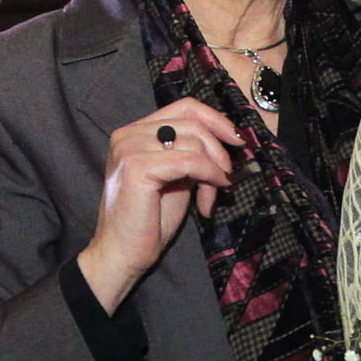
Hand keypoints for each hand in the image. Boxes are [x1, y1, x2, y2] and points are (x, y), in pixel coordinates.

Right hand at [75, 101, 238, 310]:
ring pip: (194, 140)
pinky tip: (209, 199)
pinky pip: (190, 161)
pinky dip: (208, 176)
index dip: (216, 119)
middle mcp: (128, 134)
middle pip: (193, 122)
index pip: (185, 106)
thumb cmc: (149, 220)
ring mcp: (129, 148)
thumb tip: (226, 139)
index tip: (237, 141)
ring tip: (209, 199)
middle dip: (218, 152)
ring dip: (213, 171)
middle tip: (224, 182)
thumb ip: (191, 153)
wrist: (123, 254)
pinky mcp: (136, 167)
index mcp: (135, 132)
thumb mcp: (177, 177)